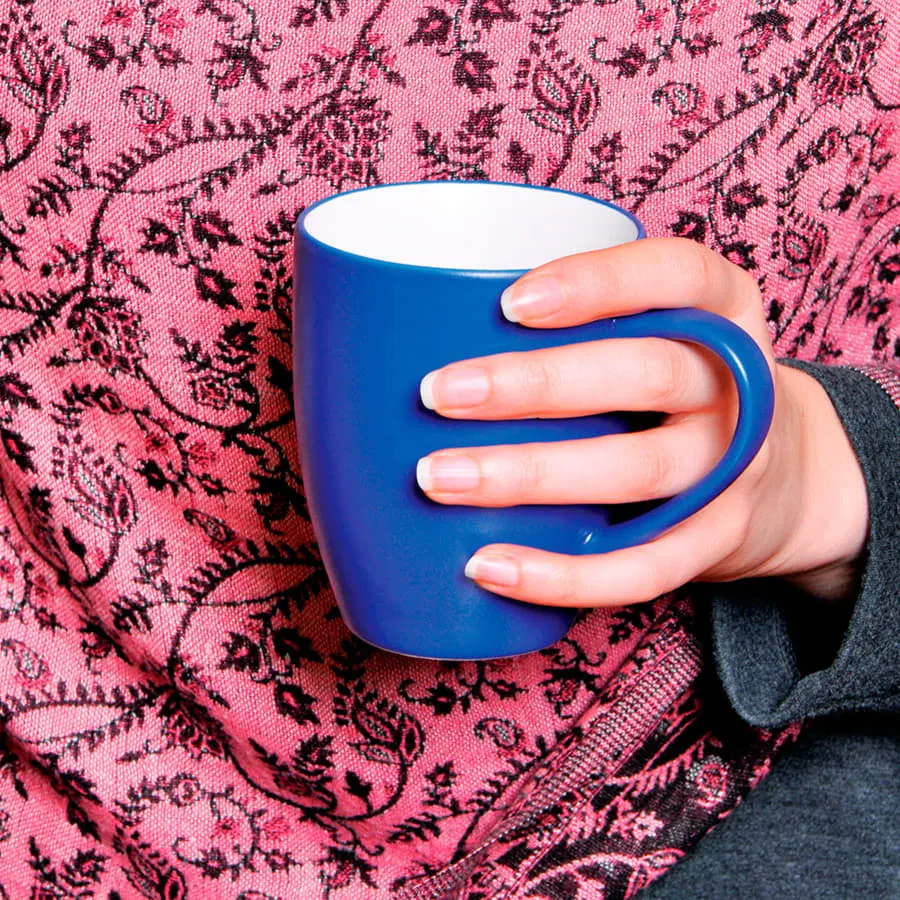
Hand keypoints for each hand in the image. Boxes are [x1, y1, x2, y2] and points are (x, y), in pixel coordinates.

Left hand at [415, 238, 867, 607]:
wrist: (783, 475)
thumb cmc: (678, 389)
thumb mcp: (665, 331)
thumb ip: (589, 322)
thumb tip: (422, 329)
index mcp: (723, 310)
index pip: (677, 273)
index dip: (597, 283)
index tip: (507, 303)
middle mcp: (740, 385)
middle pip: (648, 375)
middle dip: (537, 385)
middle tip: (438, 394)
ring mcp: (736, 467)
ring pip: (637, 471)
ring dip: (531, 476)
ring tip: (439, 478)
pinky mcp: (718, 540)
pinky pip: (645, 567)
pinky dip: (564, 575)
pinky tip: (487, 566)